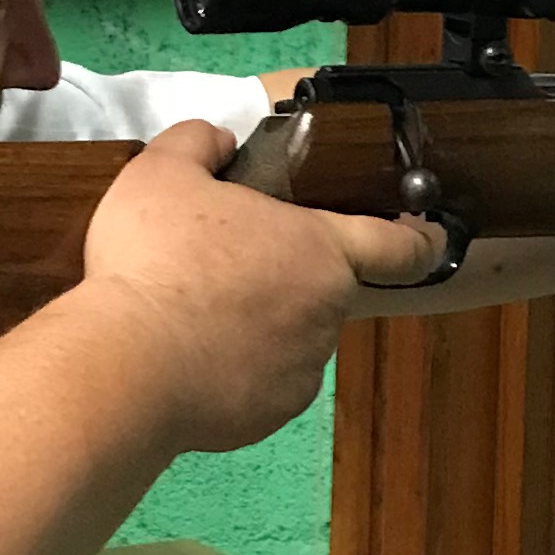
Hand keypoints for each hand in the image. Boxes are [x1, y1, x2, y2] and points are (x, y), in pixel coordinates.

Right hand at [77, 117, 437, 450]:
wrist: (128, 366)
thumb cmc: (156, 261)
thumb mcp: (161, 173)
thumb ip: (197, 142)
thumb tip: (218, 142)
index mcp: (321, 249)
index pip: (398, 245)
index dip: (418, 238)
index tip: (426, 236)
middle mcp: (328, 312)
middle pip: (324, 286)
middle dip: (286, 274)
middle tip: (225, 264)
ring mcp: (303, 369)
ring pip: (291, 336)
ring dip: (260, 323)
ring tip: (195, 313)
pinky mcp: (270, 413)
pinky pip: (262, 381)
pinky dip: (237, 370)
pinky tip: (190, 356)